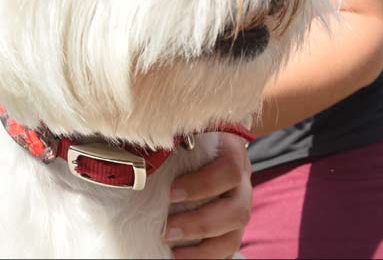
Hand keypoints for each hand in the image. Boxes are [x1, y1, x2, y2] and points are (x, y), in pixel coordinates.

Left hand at [163, 133, 251, 258]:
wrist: (204, 146)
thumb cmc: (187, 139)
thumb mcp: (183, 133)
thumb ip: (171, 140)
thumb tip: (140, 156)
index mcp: (232, 152)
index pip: (229, 168)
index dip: (202, 184)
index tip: (171, 192)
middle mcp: (242, 182)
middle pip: (237, 210)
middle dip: (200, 223)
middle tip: (167, 229)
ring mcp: (240, 206)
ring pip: (235, 235)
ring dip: (203, 248)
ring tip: (173, 252)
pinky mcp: (232, 226)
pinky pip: (228, 248)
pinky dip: (205, 256)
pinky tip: (181, 256)